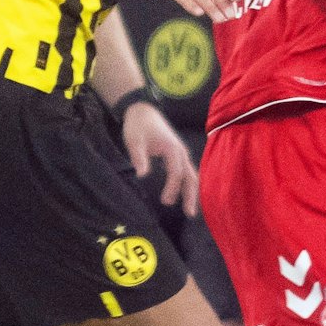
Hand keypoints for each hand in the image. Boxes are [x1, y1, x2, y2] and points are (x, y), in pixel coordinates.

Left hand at [123, 101, 198, 217]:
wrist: (143, 111)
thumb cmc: (137, 126)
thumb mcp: (134, 140)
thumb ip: (139, 157)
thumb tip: (142, 175)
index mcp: (172, 148)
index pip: (176, 172)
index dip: (172, 188)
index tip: (165, 201)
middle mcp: (180, 151)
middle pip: (190, 176)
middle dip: (190, 195)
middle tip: (189, 214)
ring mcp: (180, 153)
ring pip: (190, 175)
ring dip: (191, 192)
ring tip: (189, 210)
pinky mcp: (177, 155)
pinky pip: (185, 172)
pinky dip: (187, 185)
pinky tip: (184, 196)